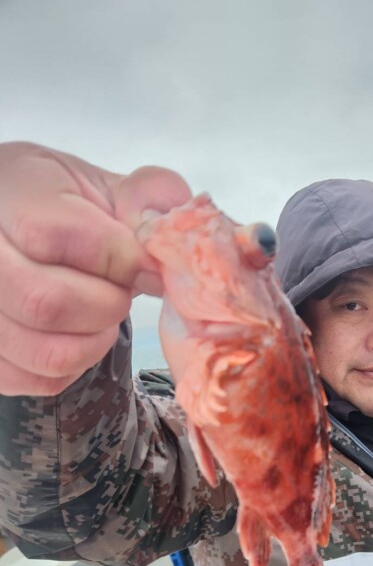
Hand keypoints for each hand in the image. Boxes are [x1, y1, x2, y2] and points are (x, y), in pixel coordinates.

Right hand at [0, 142, 190, 395]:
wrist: (17, 225)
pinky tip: (81, 332)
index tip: (147, 265)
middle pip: (47, 302)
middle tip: (121, 290)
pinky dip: (80, 364)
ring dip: (97, 338)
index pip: (54, 236)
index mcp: (9, 194)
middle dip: (108, 303)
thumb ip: (145, 196)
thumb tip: (164, 230)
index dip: (117, 259)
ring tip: (102, 310)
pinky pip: (44, 380)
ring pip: (48, 352)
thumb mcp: (103, 185)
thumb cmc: (62, 205)